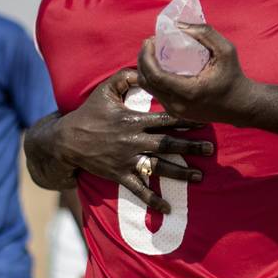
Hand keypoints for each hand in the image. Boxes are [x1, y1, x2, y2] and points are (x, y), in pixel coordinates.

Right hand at [51, 69, 211, 213]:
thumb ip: (125, 78)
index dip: (186, 120)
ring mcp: (128, 160)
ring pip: (159, 167)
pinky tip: (167, 209)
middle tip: (210, 149)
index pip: (166, 119)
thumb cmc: (88, 114)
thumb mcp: (105, 91)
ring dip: (181, 173)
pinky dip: (153, 200)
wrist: (66, 140)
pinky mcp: (120, 175)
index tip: (205, 121)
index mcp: (134, 120)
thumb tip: (144, 68)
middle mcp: (134, 140)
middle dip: (191, 147)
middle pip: (168, 144)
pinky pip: (139, 190)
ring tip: (200, 176)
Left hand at [136, 23, 252, 123]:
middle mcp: (177, 105)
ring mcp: (175, 111)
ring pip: (148, 88)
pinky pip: (156, 93)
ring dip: (146, 68)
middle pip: (145, 82)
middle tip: (151, 43)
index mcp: (188, 92)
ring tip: (154, 52)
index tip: (151, 40)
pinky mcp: (175, 112)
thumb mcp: (226, 50)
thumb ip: (205, 33)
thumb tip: (178, 25)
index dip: (147, 56)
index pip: (155, 76)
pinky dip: (153, 78)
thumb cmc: (234, 77)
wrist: (241, 106)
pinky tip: (160, 65)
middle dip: (143, 59)